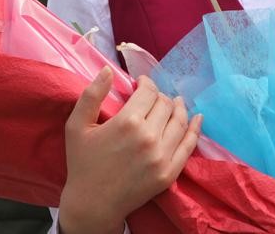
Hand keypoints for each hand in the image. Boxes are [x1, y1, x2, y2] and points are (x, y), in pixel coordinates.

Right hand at [58, 68, 201, 233]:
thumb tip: (108, 69)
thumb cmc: (82, 163)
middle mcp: (149, 137)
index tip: (141, 84)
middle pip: (165, 104)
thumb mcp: (77, 126)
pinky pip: (189, 145)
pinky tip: (197, 118)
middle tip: (152, 98)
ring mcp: (162, 156)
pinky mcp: (170, 173)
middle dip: (159, 96)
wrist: (93, 204)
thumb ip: (91, 95)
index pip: (148, 91)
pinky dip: (195, 129)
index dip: (146, 83)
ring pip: (180, 121)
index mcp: (127, 122)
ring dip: (178, 107)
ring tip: (175, 102)